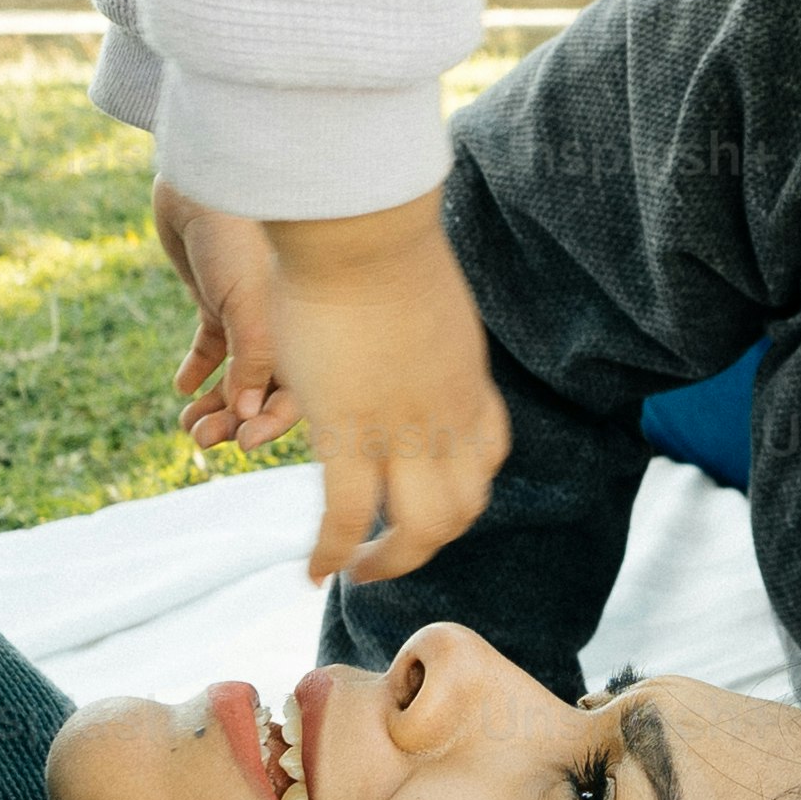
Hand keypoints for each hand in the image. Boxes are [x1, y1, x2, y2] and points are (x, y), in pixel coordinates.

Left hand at [155, 182, 292, 454]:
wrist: (201, 179)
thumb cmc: (236, 236)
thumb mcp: (249, 306)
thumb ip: (253, 361)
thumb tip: (247, 415)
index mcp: (305, 326)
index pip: (300, 390)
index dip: (274, 421)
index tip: (243, 442)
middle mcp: (284, 323)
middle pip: (265, 389)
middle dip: (236, 418)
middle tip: (202, 439)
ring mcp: (249, 314)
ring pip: (236, 374)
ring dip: (215, 402)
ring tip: (187, 427)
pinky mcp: (217, 301)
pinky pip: (212, 347)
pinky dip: (198, 370)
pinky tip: (181, 389)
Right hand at [257, 195, 510, 584]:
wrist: (361, 227)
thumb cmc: (376, 236)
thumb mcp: (417, 289)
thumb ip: (413, 317)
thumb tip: (394, 298)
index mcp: (464, 378)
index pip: (486, 454)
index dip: (463, 486)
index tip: (432, 494)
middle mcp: (447, 415)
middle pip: (461, 507)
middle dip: (429, 540)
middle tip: (390, 552)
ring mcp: (404, 429)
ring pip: (419, 528)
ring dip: (390, 562)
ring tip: (359, 571)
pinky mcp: (349, 431)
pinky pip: (347, 516)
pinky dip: (334, 553)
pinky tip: (315, 570)